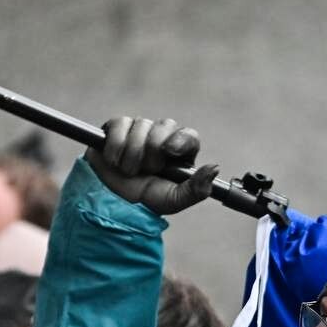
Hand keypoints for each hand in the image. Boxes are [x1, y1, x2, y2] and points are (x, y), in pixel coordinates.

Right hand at [85, 117, 216, 214]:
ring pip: (141, 125)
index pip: (188, 135)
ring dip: (132, 155)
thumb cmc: (145, 199)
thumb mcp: (173, 200)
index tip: (170, 150)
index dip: (180, 139)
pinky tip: (115, 161)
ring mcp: (141, 129)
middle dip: (152, 153)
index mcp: (181, 152)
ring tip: (129, 170)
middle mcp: (163, 136)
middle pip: (164, 127)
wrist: (112, 201)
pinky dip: (116, 146)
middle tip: (146, 170)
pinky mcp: (119, 126)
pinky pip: (120, 124)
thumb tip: (214, 168)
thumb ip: (196, 189)